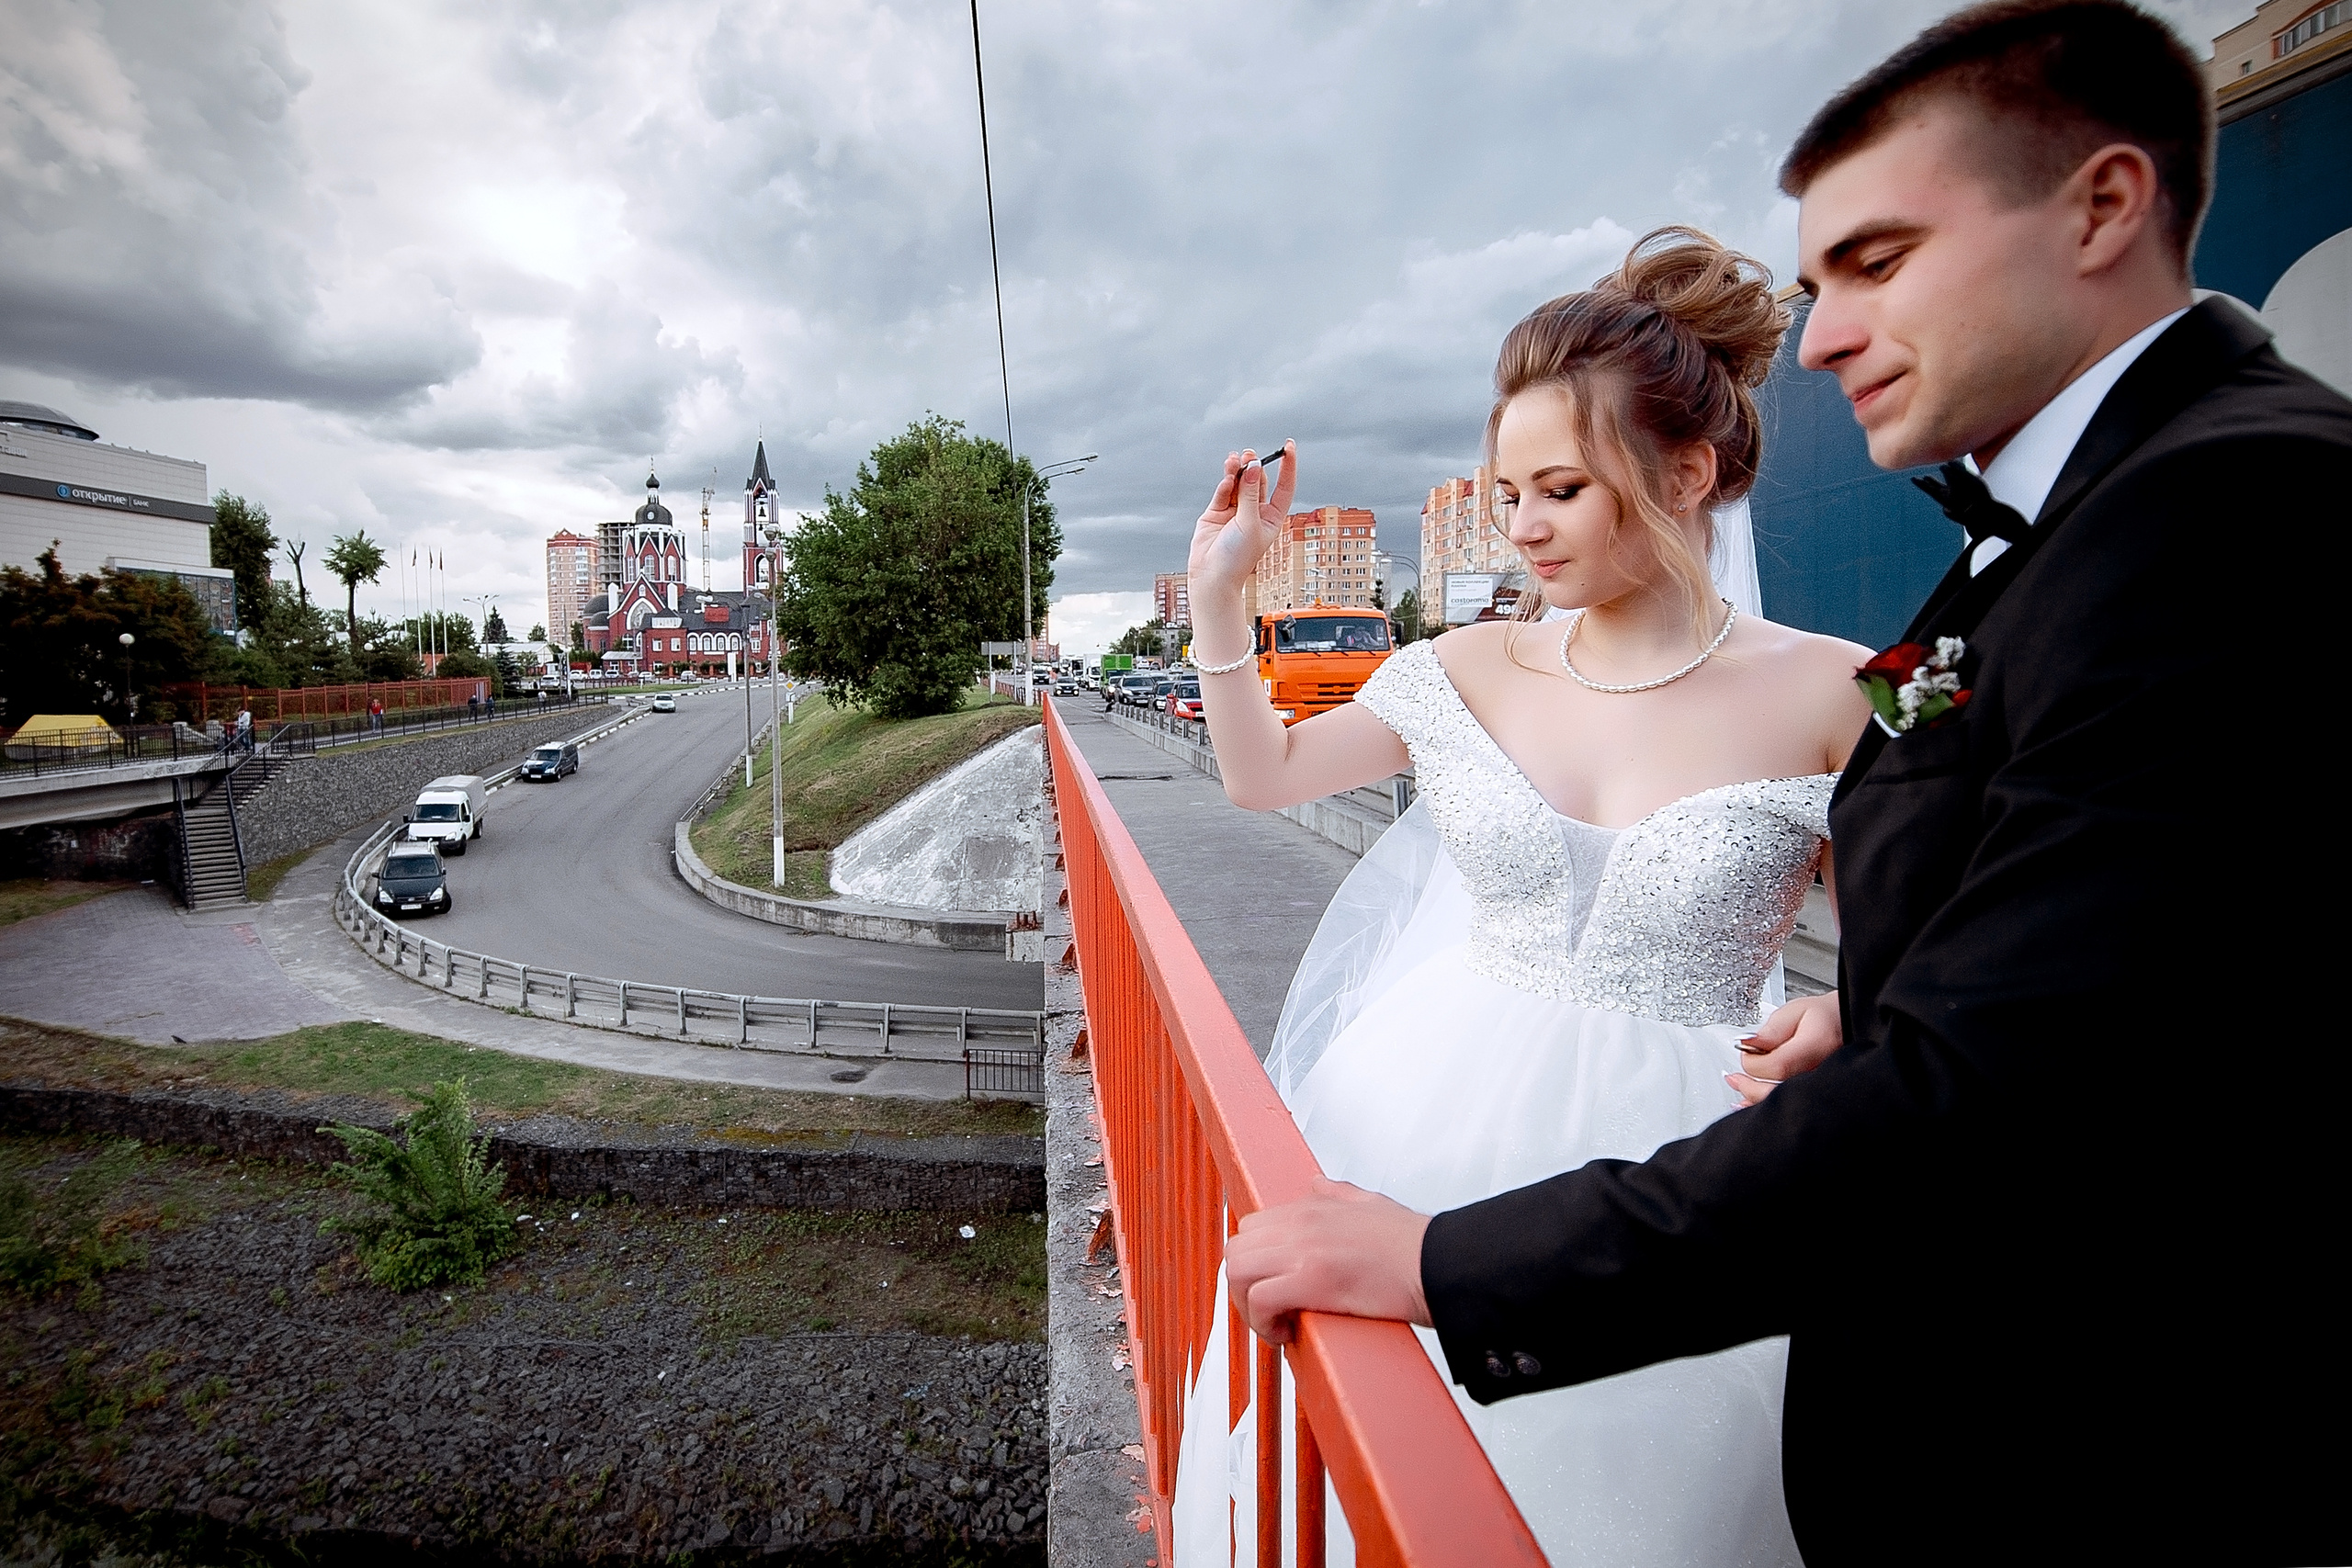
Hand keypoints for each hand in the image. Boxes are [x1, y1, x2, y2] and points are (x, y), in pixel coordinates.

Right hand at [1188, 443, 1296, 595]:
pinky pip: (1223, 492)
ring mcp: (1235, 511)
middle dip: (1255, 466)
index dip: (1288, 467)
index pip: (1284, 487)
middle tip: (1250, 455)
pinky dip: (1225, 483)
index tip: (1289, 447)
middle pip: (1258, 481)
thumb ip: (1249, 494)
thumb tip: (1253, 467)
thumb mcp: (1250, 523)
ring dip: (1238, 470)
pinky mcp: (1216, 512)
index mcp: (1271, 518)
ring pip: (1238, 483)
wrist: (1212, 576)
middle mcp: (1254, 512)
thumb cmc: (1237, 558)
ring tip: (1235, 459)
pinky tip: (1227, 477)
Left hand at [1225, 1177, 1430, 1343]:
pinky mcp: (1313, 1280)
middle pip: (1236, 1250)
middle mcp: (1301, 1223)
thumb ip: (1339, 1193)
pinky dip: (1265, 1323)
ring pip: (1237, 1272)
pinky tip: (1289, 1333)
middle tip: (1270, 1311)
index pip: (1251, 1228)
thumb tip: (1318, 1185)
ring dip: (1249, 1306)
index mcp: (1312, 1207)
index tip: (1273, 1286)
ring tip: (1277, 1324)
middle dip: (1244, 1286)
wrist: (1443, 1263)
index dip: (1255, 1263)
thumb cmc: (1415, 1244)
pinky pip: (1260, 1300)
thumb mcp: (1372, 1203)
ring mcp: (1305, 1250)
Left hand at [1728, 989, 1842, 1105]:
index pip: (1777, 1066)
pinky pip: (1791, 1105)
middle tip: (1733, 1078)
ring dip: (1755, 1100)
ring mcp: (1820, 1086)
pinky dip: (1768, 1105)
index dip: (1754, 1062)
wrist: (1847, 1024)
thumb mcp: (1795, 1011)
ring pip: (1784, 1104)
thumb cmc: (1825, 1017)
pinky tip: (1752, 1104)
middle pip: (1779, 1091)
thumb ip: (1771, 1030)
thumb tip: (1747, 1044)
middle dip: (1749, 1087)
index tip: (1746, 1052)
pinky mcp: (1816, 1094)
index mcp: (1815, 1046)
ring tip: (1740, 1091)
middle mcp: (1821, 1072)